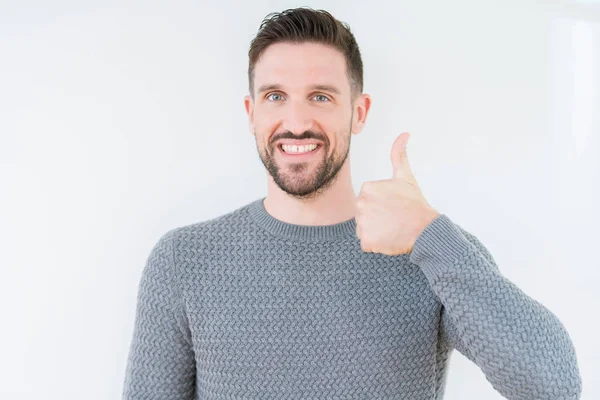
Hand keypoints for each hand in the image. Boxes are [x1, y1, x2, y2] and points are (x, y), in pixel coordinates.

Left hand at [355, 132, 440, 254]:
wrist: (425, 229)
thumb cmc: (415, 204)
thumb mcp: (406, 176)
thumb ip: (399, 154)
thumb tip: (404, 134)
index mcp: (367, 188)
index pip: (368, 200)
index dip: (382, 205)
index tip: (394, 206)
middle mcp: (360, 204)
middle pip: (364, 214)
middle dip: (377, 217)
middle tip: (394, 218)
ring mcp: (362, 223)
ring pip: (364, 228)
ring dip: (376, 231)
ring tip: (392, 228)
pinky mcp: (365, 241)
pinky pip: (366, 243)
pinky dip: (376, 244)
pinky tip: (388, 238)